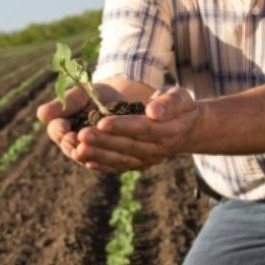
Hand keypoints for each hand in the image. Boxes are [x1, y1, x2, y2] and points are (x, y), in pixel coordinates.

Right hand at [36, 83, 124, 161]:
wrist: (122, 103)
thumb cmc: (96, 96)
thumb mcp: (80, 95)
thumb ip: (63, 104)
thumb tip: (41, 114)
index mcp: (62, 126)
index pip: (56, 130)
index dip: (60, 130)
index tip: (64, 129)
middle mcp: (72, 143)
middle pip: (68, 147)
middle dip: (71, 145)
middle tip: (75, 142)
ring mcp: (87, 154)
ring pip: (83, 158)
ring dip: (84, 156)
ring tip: (84, 151)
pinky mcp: (104, 161)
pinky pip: (100, 165)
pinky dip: (100, 164)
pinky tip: (99, 162)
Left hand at [75, 86, 200, 173]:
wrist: (187, 128)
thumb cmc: (180, 106)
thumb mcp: (180, 97)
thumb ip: (169, 102)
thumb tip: (153, 111)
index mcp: (169, 130)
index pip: (143, 128)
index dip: (122, 126)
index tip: (101, 123)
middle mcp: (159, 149)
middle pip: (128, 145)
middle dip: (103, 141)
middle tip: (81, 135)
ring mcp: (149, 159)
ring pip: (121, 158)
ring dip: (99, 155)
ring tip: (77, 148)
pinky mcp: (140, 164)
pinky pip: (120, 167)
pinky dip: (103, 166)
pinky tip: (86, 161)